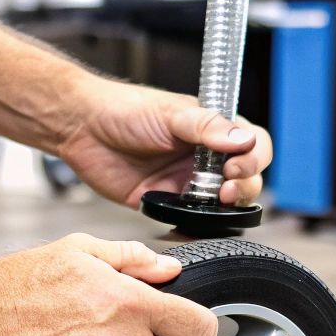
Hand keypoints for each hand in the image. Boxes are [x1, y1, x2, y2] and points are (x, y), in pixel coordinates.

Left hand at [56, 78, 272, 206]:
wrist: (82, 127)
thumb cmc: (124, 109)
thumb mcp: (171, 113)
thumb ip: (208, 128)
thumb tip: (243, 141)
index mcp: (213, 131)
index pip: (254, 146)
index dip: (254, 159)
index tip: (236, 166)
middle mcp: (205, 158)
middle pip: (246, 180)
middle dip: (244, 186)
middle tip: (225, 189)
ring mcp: (188, 183)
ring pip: (224, 205)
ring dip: (226, 209)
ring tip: (214, 203)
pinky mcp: (166, 204)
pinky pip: (192, 221)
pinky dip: (198, 226)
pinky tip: (194, 221)